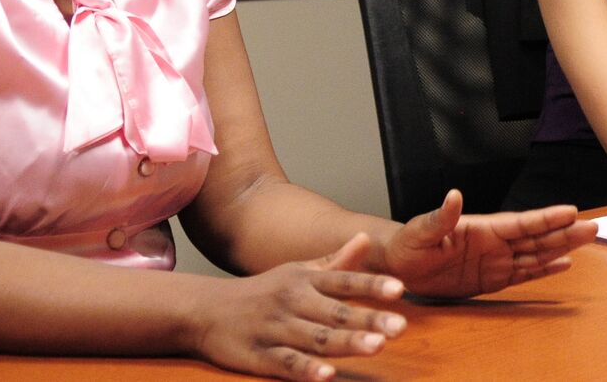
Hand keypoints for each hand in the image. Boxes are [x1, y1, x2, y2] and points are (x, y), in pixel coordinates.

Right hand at [190, 233, 406, 379]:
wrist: (205, 309)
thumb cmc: (262, 291)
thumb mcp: (297, 271)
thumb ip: (335, 260)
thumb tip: (367, 238)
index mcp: (305, 280)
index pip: (344, 280)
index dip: (372, 284)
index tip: (400, 289)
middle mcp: (293, 301)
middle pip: (336, 311)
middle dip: (369, 318)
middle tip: (401, 325)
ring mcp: (276, 329)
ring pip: (316, 338)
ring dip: (347, 343)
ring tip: (377, 347)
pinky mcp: (259, 356)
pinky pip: (286, 364)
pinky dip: (306, 370)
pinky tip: (327, 376)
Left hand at [378, 189, 597, 297]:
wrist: (399, 268)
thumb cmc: (408, 244)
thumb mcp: (421, 230)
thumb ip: (441, 217)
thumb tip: (454, 196)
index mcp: (482, 228)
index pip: (521, 223)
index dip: (546, 218)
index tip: (571, 211)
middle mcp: (495, 243)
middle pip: (537, 238)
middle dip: (565, 233)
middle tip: (594, 227)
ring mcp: (495, 262)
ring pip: (535, 255)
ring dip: (561, 249)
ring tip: (587, 241)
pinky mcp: (491, 281)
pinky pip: (522, 275)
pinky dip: (544, 271)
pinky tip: (563, 265)